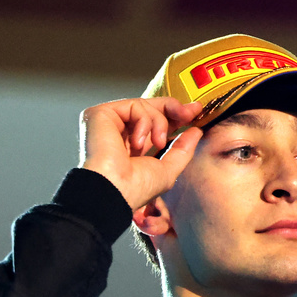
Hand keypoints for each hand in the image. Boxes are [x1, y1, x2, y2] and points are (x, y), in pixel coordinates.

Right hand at [79, 98, 203, 209]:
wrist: (114, 191)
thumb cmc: (135, 189)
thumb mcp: (167, 170)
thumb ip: (181, 150)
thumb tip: (196, 131)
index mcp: (130, 147)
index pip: (153, 123)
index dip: (174, 116)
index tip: (196, 113)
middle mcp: (117, 132)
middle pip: (149, 108)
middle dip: (173, 108)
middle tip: (191, 112)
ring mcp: (107, 122)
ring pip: (145, 106)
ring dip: (159, 123)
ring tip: (158, 143)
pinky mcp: (99, 114)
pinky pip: (134, 106)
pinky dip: (144, 122)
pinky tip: (138, 142)